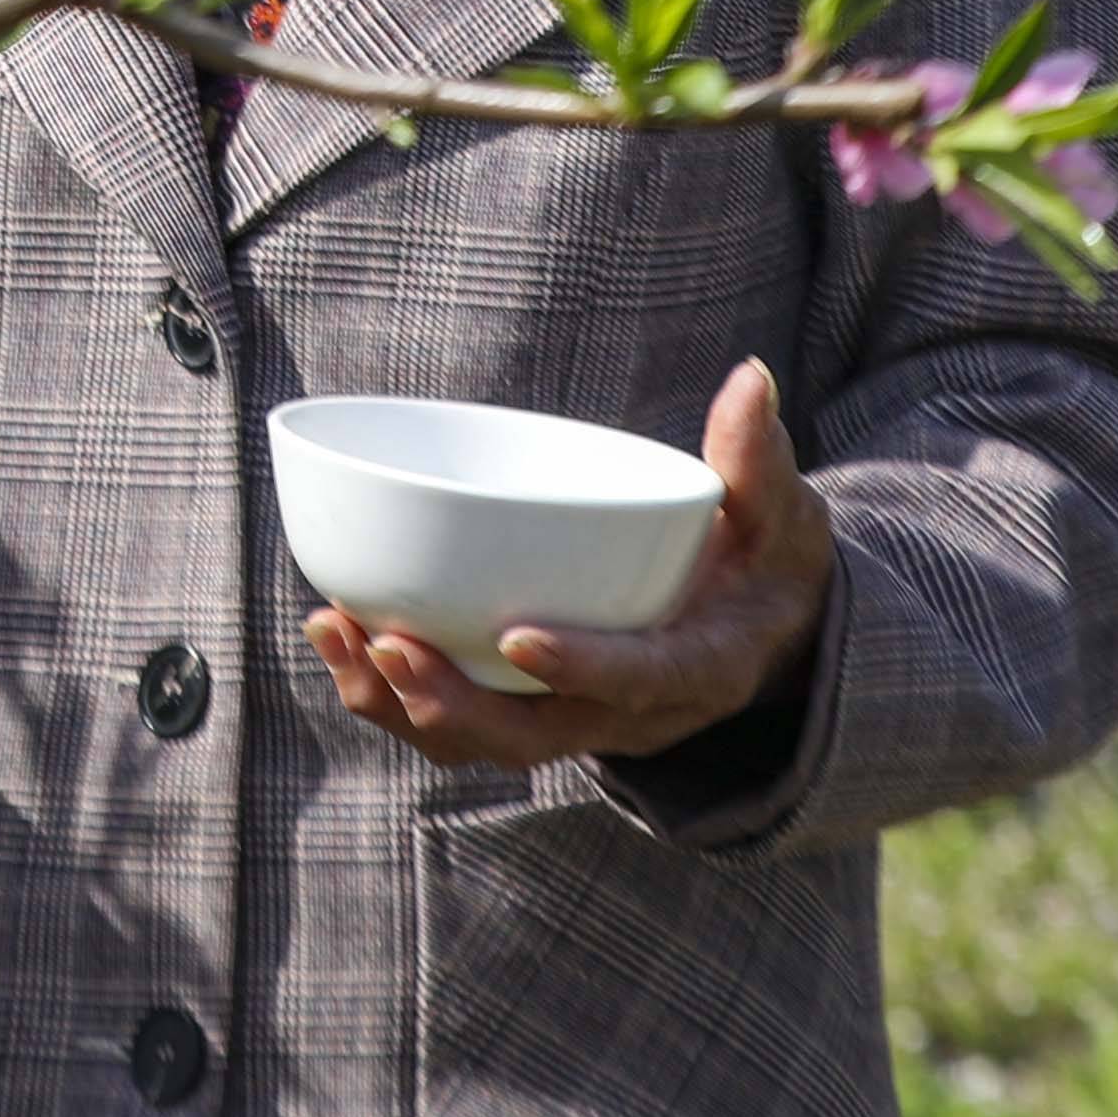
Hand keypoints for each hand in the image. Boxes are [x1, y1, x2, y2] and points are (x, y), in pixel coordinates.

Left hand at [303, 358, 835, 769]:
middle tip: (387, 641)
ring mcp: (577, 721)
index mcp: (701, 667)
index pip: (640, 679)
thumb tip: (752, 376)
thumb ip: (758, 457)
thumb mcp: (782, 516)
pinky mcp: (534, 710)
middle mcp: (631, 713)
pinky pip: (456, 722)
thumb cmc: (768, 566)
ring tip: (335, 631)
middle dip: (454, 702)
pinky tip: (337, 632)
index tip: (516, 636)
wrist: (761, 641)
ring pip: (480, 740)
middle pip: (535, 734)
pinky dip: (392, 691)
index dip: (581, 666)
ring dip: (400, 700)